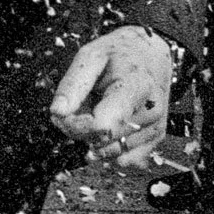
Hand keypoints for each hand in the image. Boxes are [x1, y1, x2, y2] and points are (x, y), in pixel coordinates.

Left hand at [49, 26, 174, 167]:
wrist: (152, 54)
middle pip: (103, 141)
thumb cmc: (119, 53)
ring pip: (111, 152)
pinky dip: (108, 148)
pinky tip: (107, 127)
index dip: (77, 125)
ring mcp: (154, 127)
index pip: (102, 126)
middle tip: (81, 106)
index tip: (67, 112)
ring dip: (94, 139)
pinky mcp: (155, 138)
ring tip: (98, 110)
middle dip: (81, 131)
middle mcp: (150, 111)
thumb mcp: (90, 56)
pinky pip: (124, 160)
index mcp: (136, 87)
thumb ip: (72, 85)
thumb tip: (57, 113)